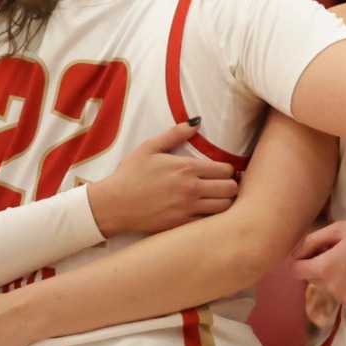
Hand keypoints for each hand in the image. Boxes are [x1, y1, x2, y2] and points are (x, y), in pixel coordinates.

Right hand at [86, 121, 238, 235]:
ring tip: (217, 198)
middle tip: (222, 185)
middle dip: (231, 185)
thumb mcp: (149, 148)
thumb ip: (175, 134)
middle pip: (232, 188)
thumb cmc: (130, 175)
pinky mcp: (183, 224)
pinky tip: (206, 211)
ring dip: (225, 201)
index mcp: (186, 168)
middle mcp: (191, 188)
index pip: (227, 169)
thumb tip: (196, 121)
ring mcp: (188, 208)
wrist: (113, 204)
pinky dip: (213, 217)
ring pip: (226, 206)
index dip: (228, 170)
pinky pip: (211, 221)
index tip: (221, 171)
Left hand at [292, 221, 345, 307]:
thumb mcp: (339, 229)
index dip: (302, 260)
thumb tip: (296, 253)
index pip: (296, 270)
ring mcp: (345, 298)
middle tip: (339, 254)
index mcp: (324, 267)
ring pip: (328, 288)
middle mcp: (331, 287)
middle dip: (319, 268)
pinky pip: (344, 295)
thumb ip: (312, 240)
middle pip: (311, 280)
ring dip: (334, 278)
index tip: (316, 252)